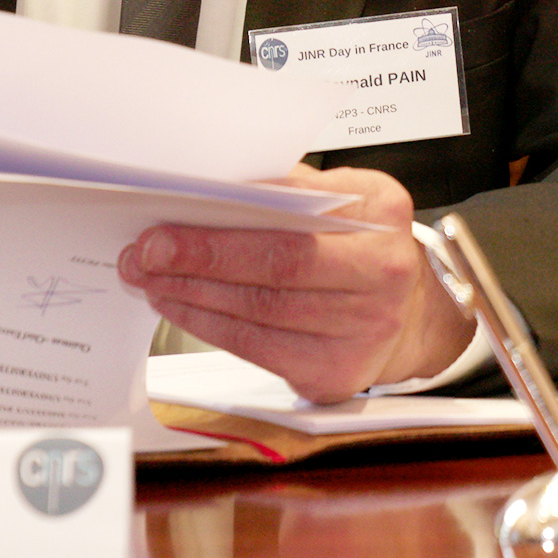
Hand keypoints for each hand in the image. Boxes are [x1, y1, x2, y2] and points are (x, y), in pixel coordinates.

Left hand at [118, 166, 469, 402]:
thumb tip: (216, 185)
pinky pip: (256, 348)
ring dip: (193, 293)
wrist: (409, 316)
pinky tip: (181, 306)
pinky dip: (209, 325)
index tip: (175, 211)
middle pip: (277, 267)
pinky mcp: (333, 371)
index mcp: (383, 214)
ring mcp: (362, 330)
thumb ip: (294, 189)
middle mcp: (381, 273)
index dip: (232, 220)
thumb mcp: (350, 200)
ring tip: (151, 277)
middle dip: (202, 258)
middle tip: (148, 251)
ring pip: (259, 311)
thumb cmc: (366, 249)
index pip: (297, 215)